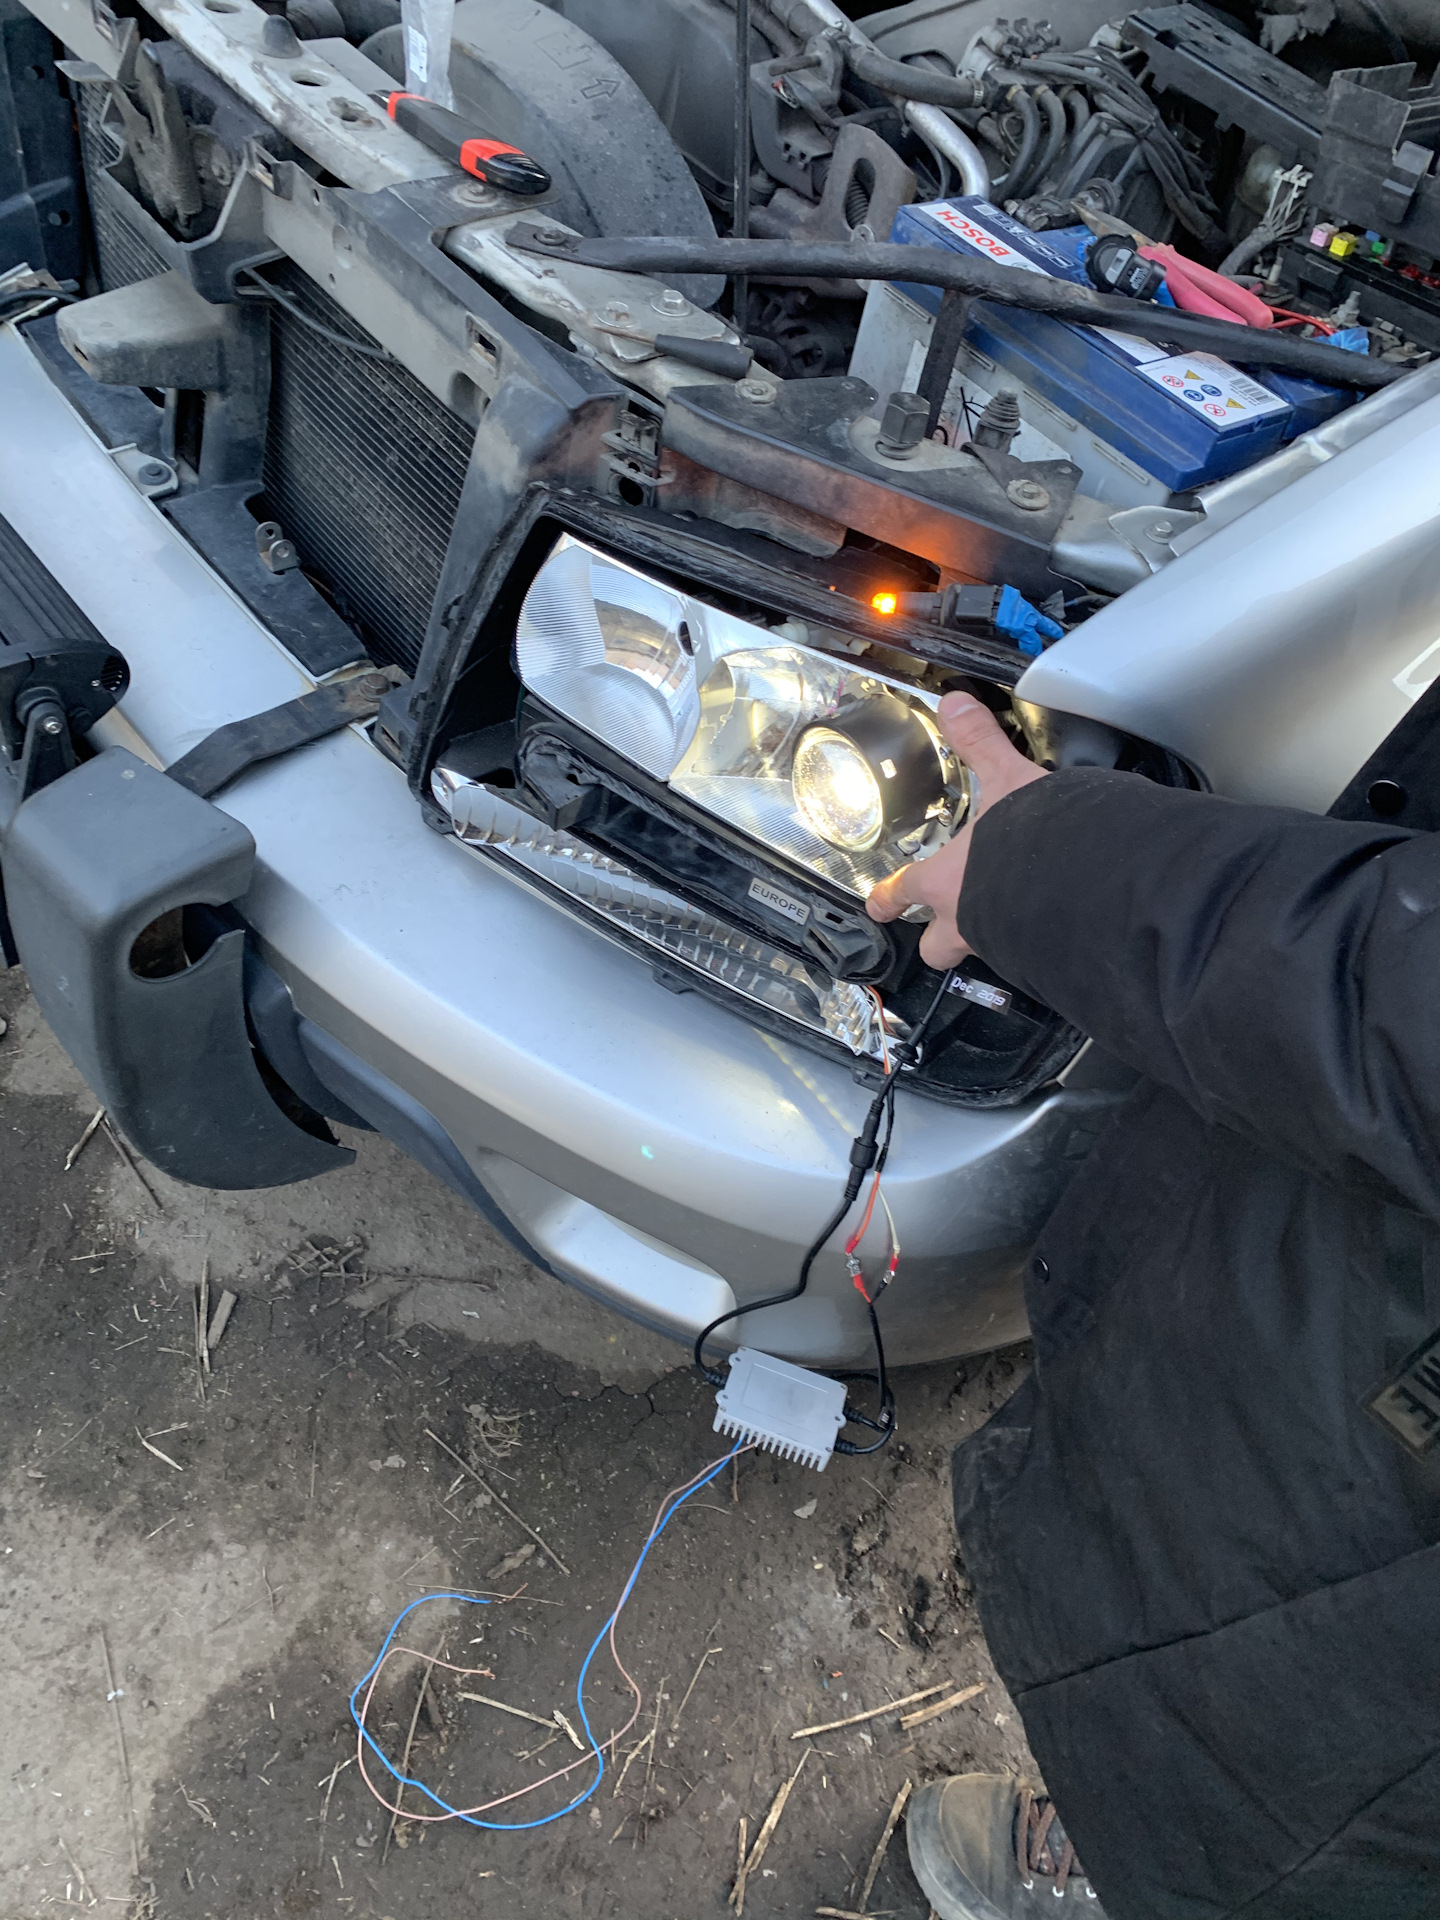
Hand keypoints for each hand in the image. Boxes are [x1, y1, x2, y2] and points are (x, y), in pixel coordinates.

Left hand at [866, 693, 1047, 968]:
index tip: (879, 904)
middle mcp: (966, 922)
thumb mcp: (1006, 778)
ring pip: (979, 952)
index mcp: (946, 881)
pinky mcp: (1040, 957)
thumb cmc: (1038, 839)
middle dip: (934, 940)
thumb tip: (957, 705)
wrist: (1091, 882)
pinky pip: (1025, 958)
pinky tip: (1048, 925)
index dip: (887, 897)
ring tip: (1004, 920)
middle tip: (940, 928)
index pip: (903, 892)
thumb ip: (980, 743)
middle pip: (934, 949)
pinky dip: (1030, 944)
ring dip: (986, 936)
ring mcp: (1002, 946)